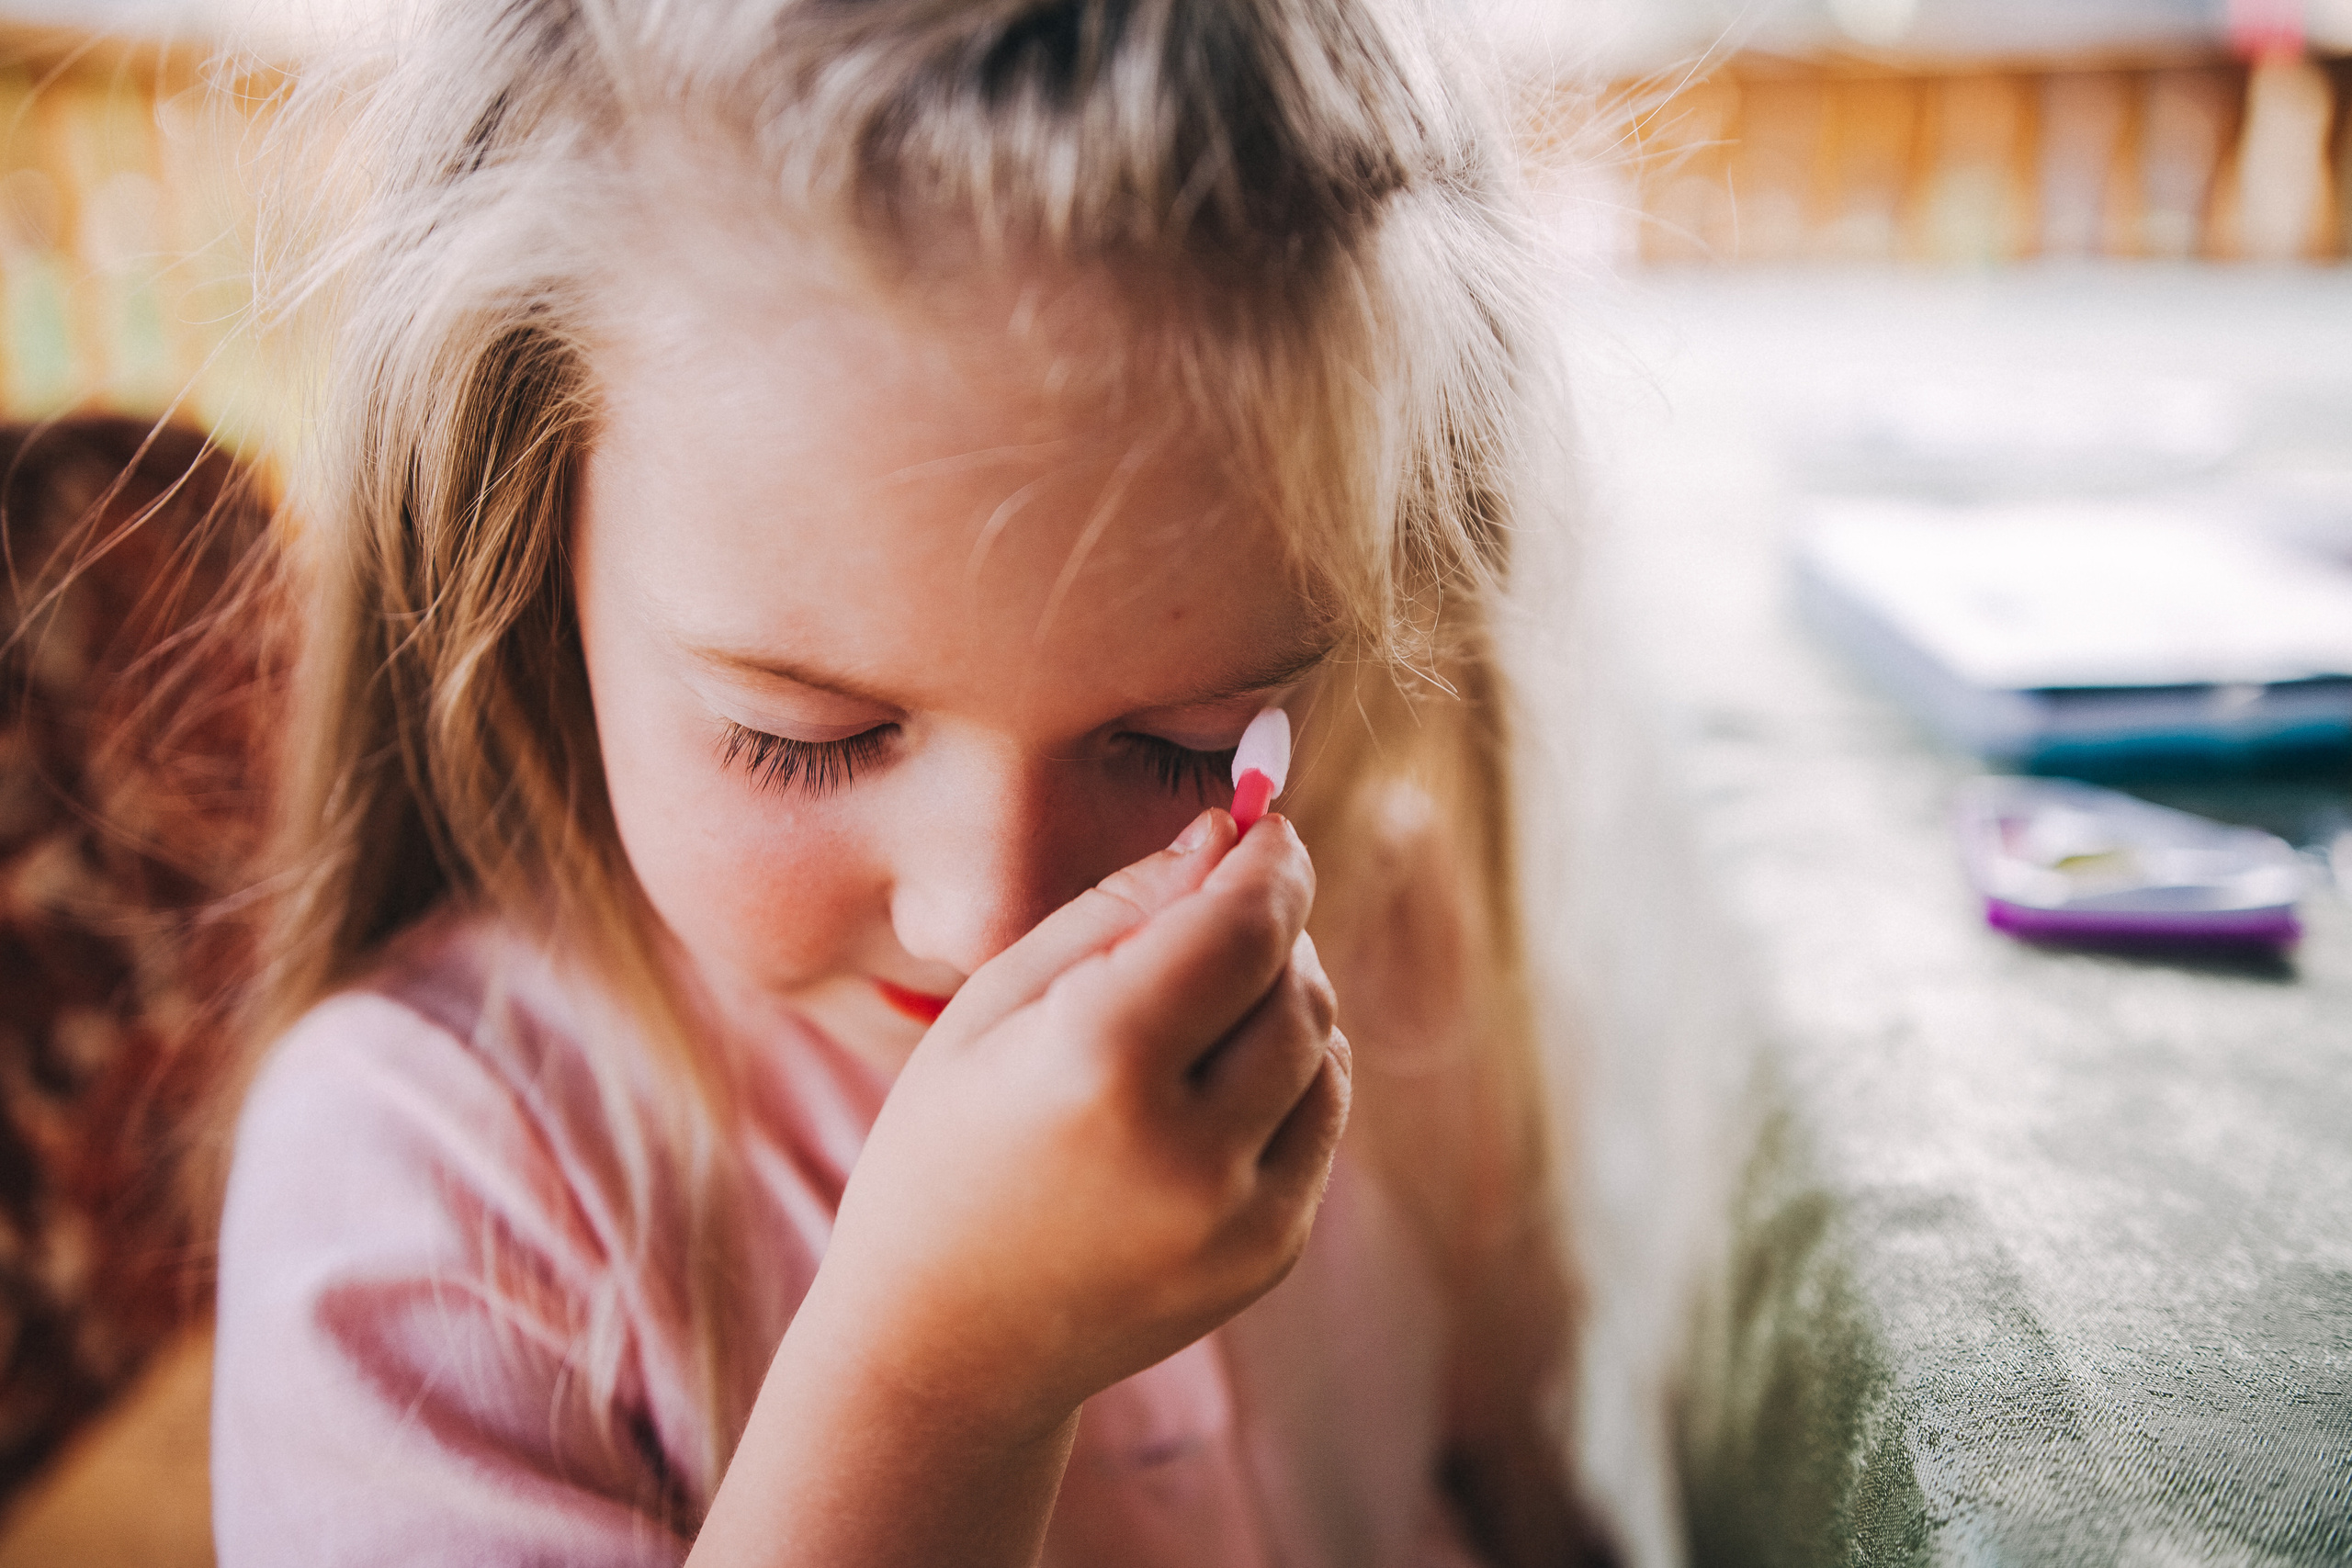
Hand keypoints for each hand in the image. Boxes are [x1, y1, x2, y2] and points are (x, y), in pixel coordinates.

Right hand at [808, 807, 1348, 1437]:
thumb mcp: (993, 1005)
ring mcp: (1239, 1217)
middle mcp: (1188, 1151)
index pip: (1242, 928)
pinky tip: (1210, 1081)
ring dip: (1286, 998)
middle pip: (1295, 985)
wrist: (948, 1344)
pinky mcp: (1270, 1255)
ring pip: (1324, 1049)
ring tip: (1199, 1003)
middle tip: (1216, 910)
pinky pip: (1319, 1121)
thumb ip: (1117, 909)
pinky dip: (1290, 1075)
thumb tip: (1224, 833)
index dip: (1269, 863)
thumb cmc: (945, 1150)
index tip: (1267, 827)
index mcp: (1100, 1068)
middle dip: (1272, 928)